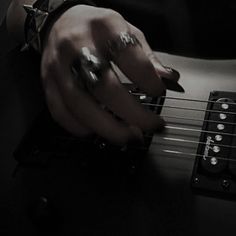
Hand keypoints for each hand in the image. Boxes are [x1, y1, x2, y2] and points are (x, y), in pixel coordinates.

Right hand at [41, 5, 179, 144]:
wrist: (58, 23)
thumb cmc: (96, 28)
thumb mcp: (126, 30)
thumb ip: (146, 56)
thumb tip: (167, 79)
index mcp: (103, 27)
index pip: (128, 54)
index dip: (148, 78)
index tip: (159, 92)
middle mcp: (77, 46)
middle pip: (103, 86)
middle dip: (131, 113)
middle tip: (150, 126)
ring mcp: (58, 68)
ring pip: (80, 104)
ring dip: (107, 128)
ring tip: (128, 136)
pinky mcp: (47, 83)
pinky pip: (59, 112)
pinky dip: (80, 128)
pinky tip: (97, 131)